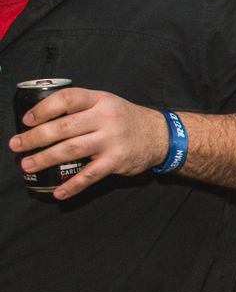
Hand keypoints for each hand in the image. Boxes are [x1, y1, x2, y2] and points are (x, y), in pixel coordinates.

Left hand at [9, 87, 168, 199]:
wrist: (161, 135)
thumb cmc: (126, 119)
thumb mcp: (106, 103)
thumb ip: (80, 108)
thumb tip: (42, 120)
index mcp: (100, 100)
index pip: (67, 99)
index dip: (44, 109)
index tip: (27, 120)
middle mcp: (106, 118)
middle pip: (63, 127)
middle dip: (35, 138)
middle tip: (16, 145)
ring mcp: (112, 140)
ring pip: (71, 150)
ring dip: (45, 159)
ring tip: (28, 164)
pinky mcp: (117, 161)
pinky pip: (90, 175)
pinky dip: (72, 185)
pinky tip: (58, 192)